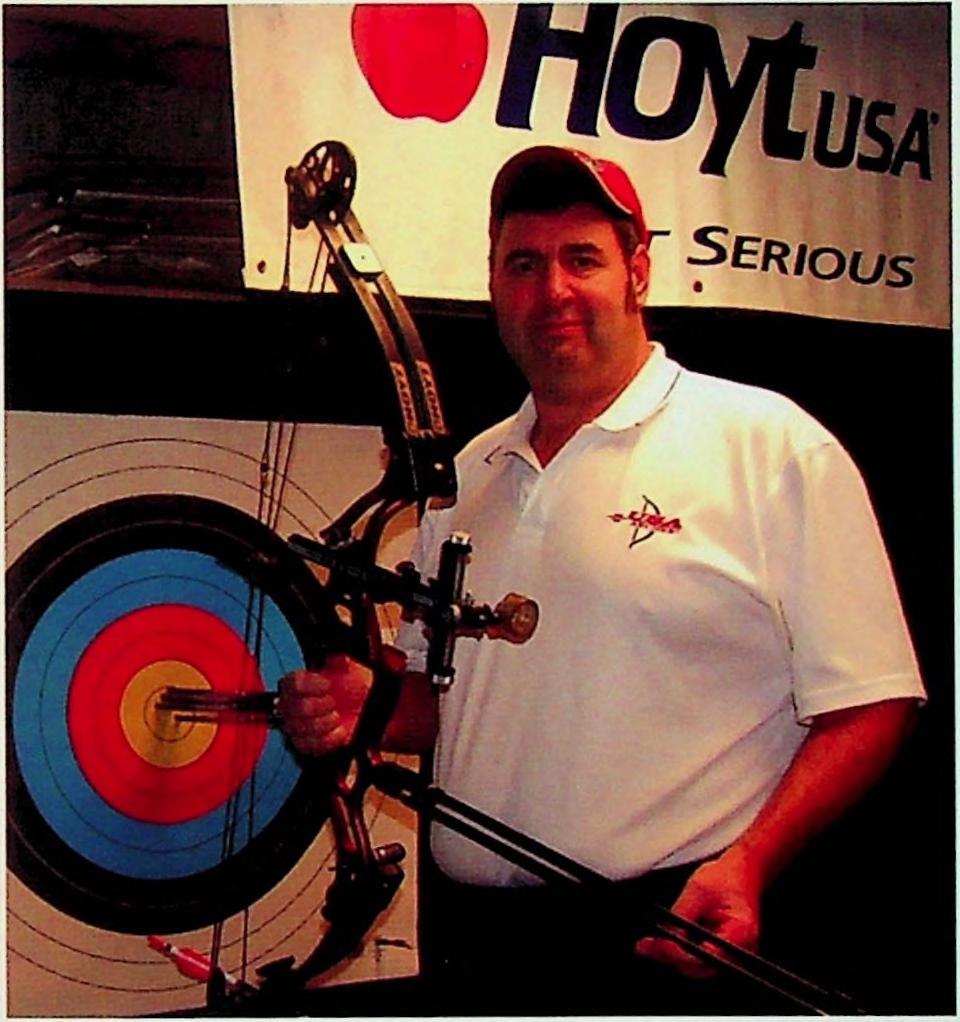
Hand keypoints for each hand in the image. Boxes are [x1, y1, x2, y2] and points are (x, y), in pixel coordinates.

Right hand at [276, 654, 372, 756]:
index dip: (310, 685)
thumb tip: (335, 657)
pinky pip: (309, 746)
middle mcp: (293, 703)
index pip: (292, 683)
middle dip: (320, 706)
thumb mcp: (348, 666)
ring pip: (300, 729)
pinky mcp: (306, 744)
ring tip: (336, 717)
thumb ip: (337, 660)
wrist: (366, 706)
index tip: (327, 684)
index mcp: (299, 681)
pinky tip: (338, 731)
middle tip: (334, 702)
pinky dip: (328, 739)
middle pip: (295, 708)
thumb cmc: (353, 685)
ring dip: (324, 723)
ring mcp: (297, 725)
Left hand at [635, 847, 760, 978]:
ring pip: (698, 967)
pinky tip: (665, 942)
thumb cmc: (725, 877)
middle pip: (701, 967)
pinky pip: (700, 960)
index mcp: (741, 932)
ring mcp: (734, 955)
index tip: (659, 945)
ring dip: (674, 956)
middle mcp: (742, 950)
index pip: (707, 956)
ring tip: (650, 945)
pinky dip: (682, 952)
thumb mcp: (698, 889)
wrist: (742, 872)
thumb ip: (682, 915)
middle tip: (646, 946)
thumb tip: (663, 938)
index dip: (680, 953)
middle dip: (672, 956)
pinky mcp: (724, 954)